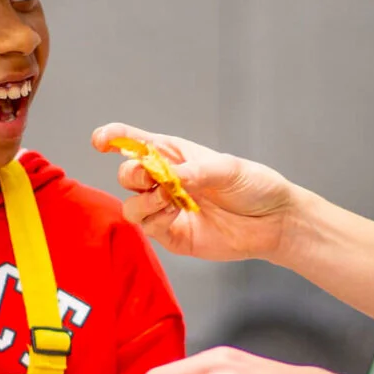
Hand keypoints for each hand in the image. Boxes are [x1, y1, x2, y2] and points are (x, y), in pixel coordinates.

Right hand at [92, 123, 296, 262]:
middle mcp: (165, 180)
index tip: (100, 141)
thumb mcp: (228, 169)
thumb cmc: (254, 186)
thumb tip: (169, 177)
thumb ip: (195, 172)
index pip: (134, 142)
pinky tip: (175, 214)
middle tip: (153, 178)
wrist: (274, 222)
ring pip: (131, 205)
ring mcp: (166, 209)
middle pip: (127, 174)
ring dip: (144, 201)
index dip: (113, 138)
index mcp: (174, 155)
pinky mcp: (172, 235)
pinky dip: (155, 220)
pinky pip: (148, 228)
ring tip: (170, 199)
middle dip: (132, 174)